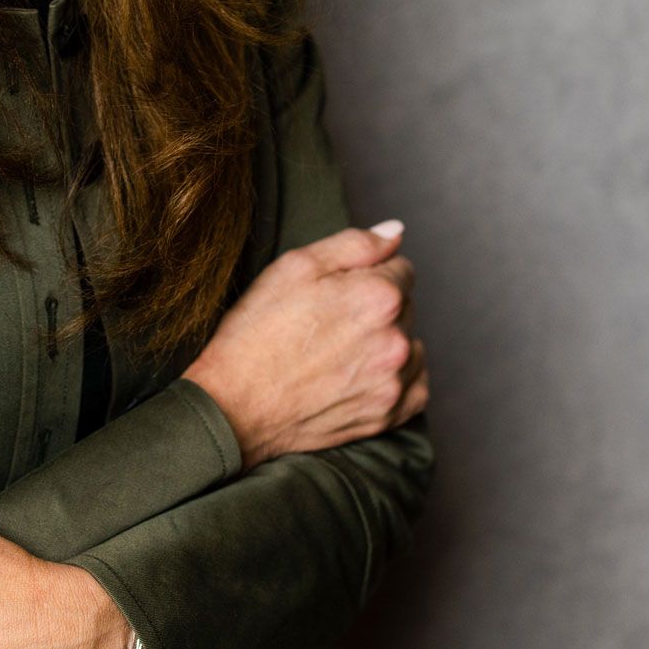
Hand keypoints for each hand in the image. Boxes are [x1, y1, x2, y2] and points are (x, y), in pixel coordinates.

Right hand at [182, 221, 427, 469]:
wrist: (234, 407)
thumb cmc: (257, 333)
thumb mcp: (295, 267)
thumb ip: (355, 244)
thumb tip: (396, 232)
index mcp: (379, 296)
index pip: (401, 269)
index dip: (367, 274)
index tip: (335, 292)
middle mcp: (396, 340)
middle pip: (405, 307)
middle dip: (375, 308)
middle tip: (327, 323)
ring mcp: (394, 383)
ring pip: (410, 346)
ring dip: (387, 343)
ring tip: (340, 352)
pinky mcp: (388, 417)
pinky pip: (415, 387)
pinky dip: (397, 379)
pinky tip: (361, 377)